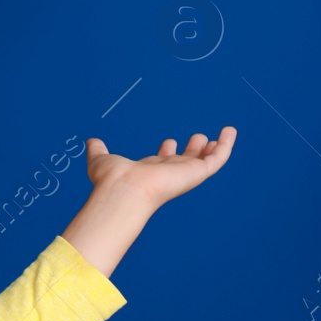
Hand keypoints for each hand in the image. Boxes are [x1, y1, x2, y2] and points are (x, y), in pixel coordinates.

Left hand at [82, 126, 236, 208]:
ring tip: (222, 135)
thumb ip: (98, 150)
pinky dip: (227, 145)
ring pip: (204, 161)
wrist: (125, 189)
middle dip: (191, 150)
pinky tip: (230, 131)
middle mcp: (167, 174)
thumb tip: (90, 141)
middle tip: (197, 137)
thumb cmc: (112, 178)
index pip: (161, 162)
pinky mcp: (198, 173)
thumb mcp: (102, 159)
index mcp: (148, 172)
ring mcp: (184, 174)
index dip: (166, 152)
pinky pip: (218, 158)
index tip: (168, 141)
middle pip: (185, 162)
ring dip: (213, 148)